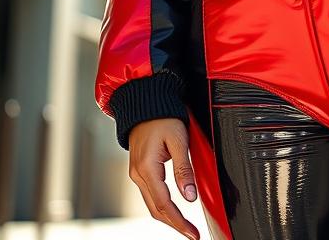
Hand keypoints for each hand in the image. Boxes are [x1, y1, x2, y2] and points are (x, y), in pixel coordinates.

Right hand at [128, 118, 200, 239]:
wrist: (145, 103)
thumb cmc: (162, 116)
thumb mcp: (178, 140)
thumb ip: (184, 169)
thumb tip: (190, 196)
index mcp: (146, 169)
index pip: (164, 204)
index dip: (179, 222)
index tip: (192, 233)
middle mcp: (138, 174)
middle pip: (156, 209)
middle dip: (174, 224)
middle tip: (192, 234)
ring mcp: (136, 173)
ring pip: (151, 204)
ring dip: (168, 218)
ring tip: (185, 226)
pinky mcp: (139, 170)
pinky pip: (150, 195)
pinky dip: (162, 206)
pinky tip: (173, 210)